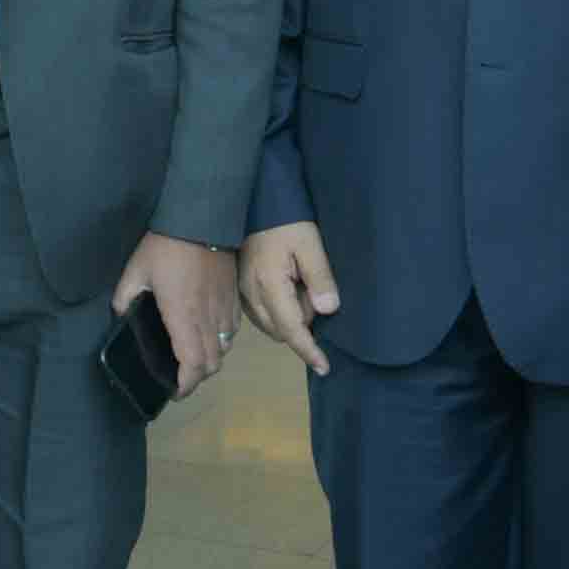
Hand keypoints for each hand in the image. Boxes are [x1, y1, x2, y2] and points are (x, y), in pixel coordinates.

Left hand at [115, 233, 236, 398]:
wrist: (201, 218)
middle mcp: (208, 319)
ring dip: (209, 360)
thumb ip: (125, 297)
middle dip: (196, 378)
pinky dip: (220, 341)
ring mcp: (224, 309)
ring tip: (191, 358)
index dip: (185, 385)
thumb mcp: (135, 271)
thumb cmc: (165, 246)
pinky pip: (232, 331)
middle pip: (211, 364)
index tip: (173, 391)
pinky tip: (205, 334)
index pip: (192, 364)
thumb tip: (122, 316)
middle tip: (178, 378)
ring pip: (224, 349)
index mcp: (183, 316)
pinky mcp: (234, 299)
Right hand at [235, 221, 339, 375]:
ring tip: (301, 284)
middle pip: (280, 331)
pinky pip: (261, 314)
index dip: (309, 351)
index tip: (325, 368)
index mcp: (269, 286)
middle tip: (314, 291)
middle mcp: (251, 295)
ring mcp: (243, 292)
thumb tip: (328, 310)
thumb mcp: (310, 244)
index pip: (291, 329)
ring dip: (290, 318)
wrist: (255, 201)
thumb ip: (320, 277)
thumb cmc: (286, 221)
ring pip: (271, 325)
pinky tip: (289, 287)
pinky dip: (279, 311)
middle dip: (302, 325)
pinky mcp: (241, 287)